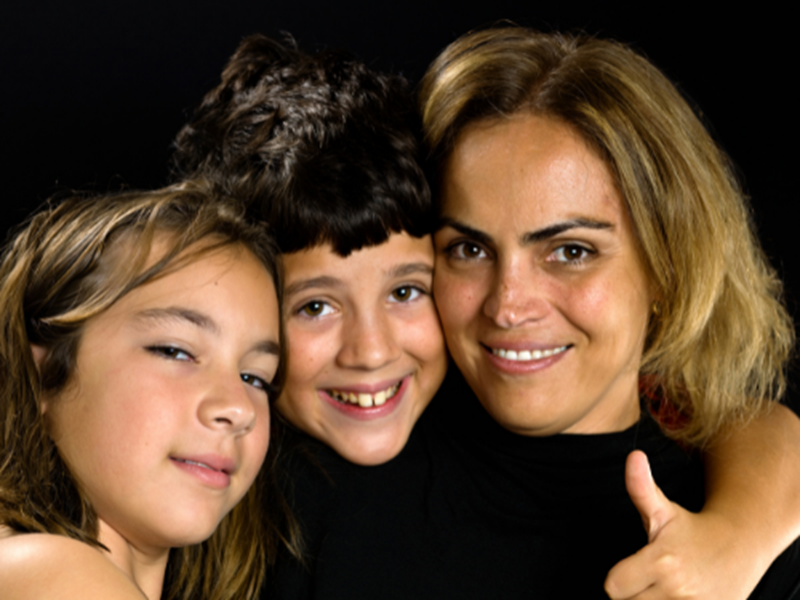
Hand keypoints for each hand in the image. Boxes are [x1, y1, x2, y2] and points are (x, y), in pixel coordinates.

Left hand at [604, 451, 761, 599]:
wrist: (740, 545)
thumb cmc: (692, 529)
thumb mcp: (664, 510)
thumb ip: (640, 488)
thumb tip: (633, 456)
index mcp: (662, 560)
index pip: (614, 586)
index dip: (619, 579)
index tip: (630, 571)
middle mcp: (678, 589)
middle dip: (635, 593)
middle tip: (648, 579)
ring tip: (662, 588)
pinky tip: (676, 597)